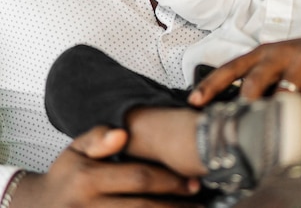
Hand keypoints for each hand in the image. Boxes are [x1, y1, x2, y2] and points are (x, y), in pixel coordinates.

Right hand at [11, 126, 201, 206]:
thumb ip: (98, 138)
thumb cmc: (64, 176)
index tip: (191, 181)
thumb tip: (122, 134)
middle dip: (175, 206)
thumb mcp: (74, 149)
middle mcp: (89, 207)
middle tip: (200, 202)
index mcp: (88, 179)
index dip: (169, 181)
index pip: (137, 178)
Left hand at [188, 29, 300, 141]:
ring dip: (276, 123)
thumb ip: (263, 78)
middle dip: (243, 107)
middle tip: (236, 131)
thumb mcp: (281, 60)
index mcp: (265, 52)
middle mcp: (281, 55)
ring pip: (283, 96)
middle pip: (254, 81)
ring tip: (269, 144)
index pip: (232, 67)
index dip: (211, 84)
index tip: (194, 101)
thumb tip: (240, 107)